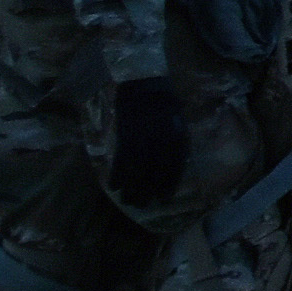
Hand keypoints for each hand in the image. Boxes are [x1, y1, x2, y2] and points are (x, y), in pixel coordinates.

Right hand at [106, 75, 184, 201]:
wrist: (144, 86)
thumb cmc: (162, 104)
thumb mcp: (177, 124)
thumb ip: (175, 144)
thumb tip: (172, 166)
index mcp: (178, 140)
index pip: (174, 169)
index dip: (168, 186)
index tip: (163, 199)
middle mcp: (163, 143)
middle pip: (155, 175)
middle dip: (147, 192)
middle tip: (141, 205)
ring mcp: (144, 141)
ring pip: (137, 173)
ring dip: (131, 189)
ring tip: (126, 200)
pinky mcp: (126, 138)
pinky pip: (121, 162)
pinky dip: (117, 176)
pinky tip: (114, 186)